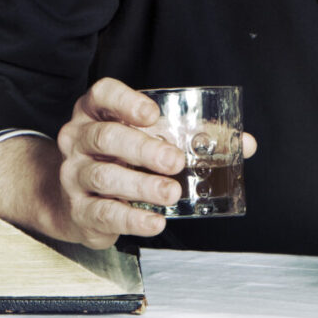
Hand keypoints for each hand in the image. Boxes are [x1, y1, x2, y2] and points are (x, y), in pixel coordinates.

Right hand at [0, 79, 256, 249]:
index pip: (103, 94)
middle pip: (105, 136)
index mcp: (95, 112)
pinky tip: (155, 222)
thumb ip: (194, 137)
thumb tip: (246, 144)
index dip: (126, 101)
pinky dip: (132, 220)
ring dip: (141, 186)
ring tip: (171, 194)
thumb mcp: (147, 140)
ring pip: (104, 177)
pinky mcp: (78, 210)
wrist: (71, 200)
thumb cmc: (119, 161)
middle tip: (175, 161)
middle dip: (143, 149)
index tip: (154, 114)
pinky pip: (104, 214)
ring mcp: (74, 175)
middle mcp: (78, 139)